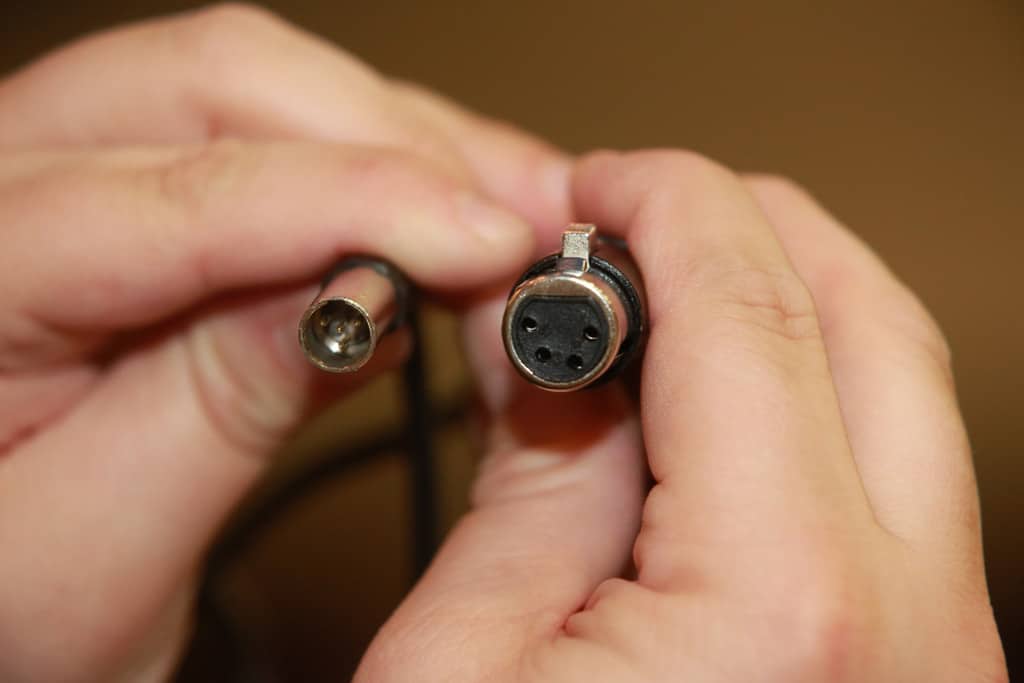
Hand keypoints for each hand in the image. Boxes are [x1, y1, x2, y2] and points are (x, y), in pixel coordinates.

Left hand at [0, 6, 570, 680]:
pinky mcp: (127, 187)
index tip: (491, 245)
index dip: (357, 204)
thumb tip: (367, 292)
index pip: (180, 193)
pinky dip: (369, 164)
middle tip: (514, 225)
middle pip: (222, 83)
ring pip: (256, 86)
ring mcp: (59, 167)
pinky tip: (433, 218)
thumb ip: (221, 410)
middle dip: (394, 145)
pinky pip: (261, 128)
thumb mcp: (100, 553)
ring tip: (498, 219)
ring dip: (397, 144)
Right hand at [358, 151, 1007, 681]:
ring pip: (901, 392)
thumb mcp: (460, 666)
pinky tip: (710, 399)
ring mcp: (948, 657)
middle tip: (643, 213)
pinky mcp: (931, 674)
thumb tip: (557, 340)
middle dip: (753, 228)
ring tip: (667, 294)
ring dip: (787, 308)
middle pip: (871, 319)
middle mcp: (914, 630)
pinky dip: (807, 400)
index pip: (750, 309)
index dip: (665, 207)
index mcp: (782, 615)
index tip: (602, 183)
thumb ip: (535, 476)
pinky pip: (892, 478)